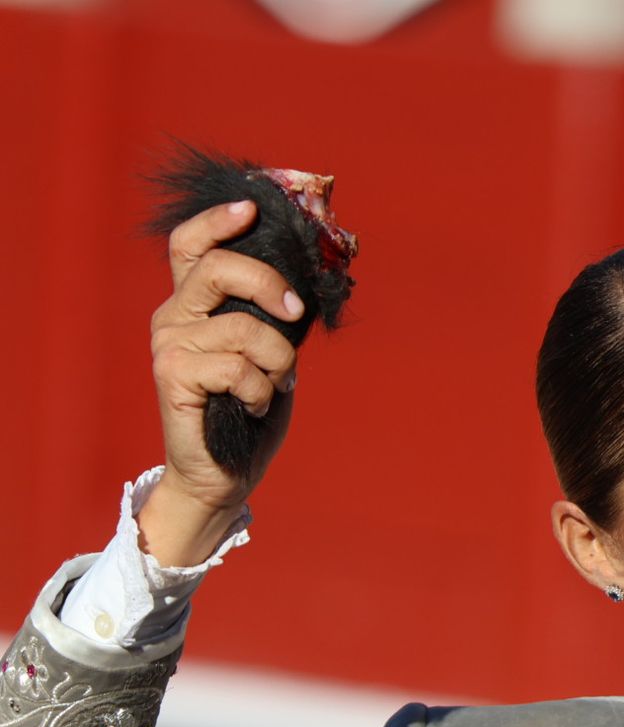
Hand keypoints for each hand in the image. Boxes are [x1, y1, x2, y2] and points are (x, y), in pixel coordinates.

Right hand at [140, 201, 303, 566]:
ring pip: (243, 327)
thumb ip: (273, 316)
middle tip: (294, 312)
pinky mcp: (172, 376)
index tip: (251, 209)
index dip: (216, 220)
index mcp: (193, 303)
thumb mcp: (269, 352)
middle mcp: (173, 316)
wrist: (225, 472)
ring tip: (277, 383)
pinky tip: (256, 404)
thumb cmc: (249, 410)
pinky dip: (262, 389)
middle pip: (216, 267)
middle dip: (267, 284)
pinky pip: (237, 368)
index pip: (190, 245)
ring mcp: (169, 344)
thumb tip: (305, 285)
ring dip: (278, 360)